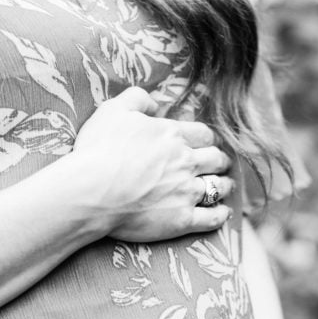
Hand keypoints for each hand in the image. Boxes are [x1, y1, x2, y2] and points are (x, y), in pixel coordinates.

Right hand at [73, 86, 233, 241]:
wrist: (91, 192)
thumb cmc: (98, 151)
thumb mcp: (114, 110)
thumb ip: (137, 98)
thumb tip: (155, 103)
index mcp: (172, 135)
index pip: (203, 134)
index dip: (207, 139)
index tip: (207, 143)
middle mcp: (186, 162)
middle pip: (216, 159)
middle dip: (220, 160)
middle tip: (220, 163)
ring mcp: (186, 192)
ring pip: (219, 187)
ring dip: (225, 185)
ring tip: (226, 186)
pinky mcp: (182, 219)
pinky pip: (211, 218)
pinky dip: (220, 215)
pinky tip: (223, 214)